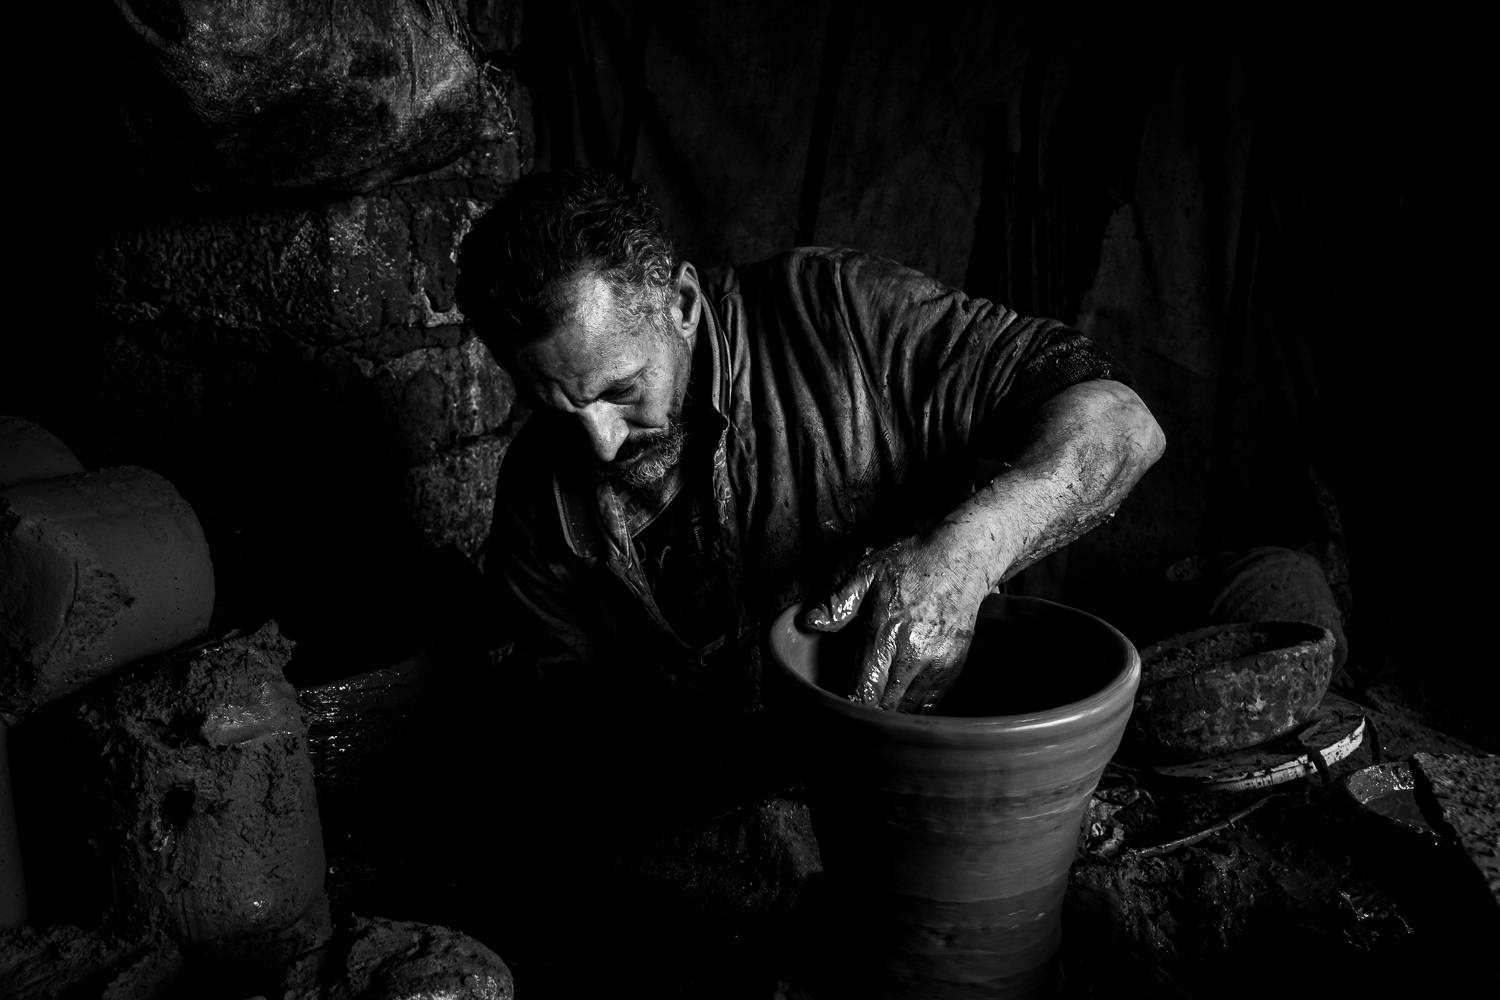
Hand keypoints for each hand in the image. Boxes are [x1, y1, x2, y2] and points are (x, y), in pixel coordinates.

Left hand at [801, 523, 992, 711]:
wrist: (961, 557)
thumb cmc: (911, 562)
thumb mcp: (867, 572)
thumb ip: (839, 602)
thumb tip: (810, 622)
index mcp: (885, 633)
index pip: (864, 691)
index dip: (850, 704)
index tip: (839, 706)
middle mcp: (912, 654)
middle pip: (885, 707)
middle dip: (868, 711)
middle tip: (855, 705)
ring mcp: (936, 663)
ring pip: (908, 710)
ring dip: (890, 711)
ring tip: (877, 703)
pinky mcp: (953, 666)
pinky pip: (931, 703)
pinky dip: (913, 706)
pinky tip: (900, 696)